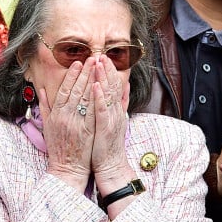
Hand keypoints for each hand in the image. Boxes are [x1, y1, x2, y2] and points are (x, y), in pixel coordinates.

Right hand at [39, 59, 95, 192]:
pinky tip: (103, 87)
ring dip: (93, 80)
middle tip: (92, 58)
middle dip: (85, 72)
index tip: (78, 63)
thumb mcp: (47, 127)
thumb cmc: (58, 149)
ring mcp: (77, 123)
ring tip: (99, 67)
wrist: (66, 169)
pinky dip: (98, 98)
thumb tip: (42, 90)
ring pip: (86, 97)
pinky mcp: (87, 131)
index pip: (65, 89)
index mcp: (56, 114)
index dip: (72, 75)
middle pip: (77, 89)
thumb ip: (45, 107)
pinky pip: (93, 111)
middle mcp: (65, 116)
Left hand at [91, 56, 131, 191]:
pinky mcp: (105, 128)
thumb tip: (125, 87)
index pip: (113, 87)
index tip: (103, 58)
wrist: (111, 167)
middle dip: (106, 70)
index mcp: (114, 111)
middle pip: (112, 87)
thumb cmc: (106, 147)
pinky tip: (97, 85)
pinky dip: (100, 97)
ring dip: (103, 78)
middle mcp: (115, 113)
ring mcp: (111, 120)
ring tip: (99, 63)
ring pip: (108, 95)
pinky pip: (102, 110)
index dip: (109, 72)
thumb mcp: (114, 122)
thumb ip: (119, 104)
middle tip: (101, 54)